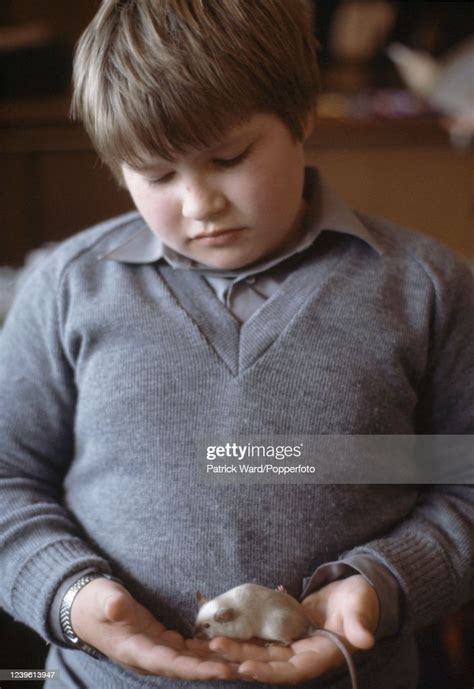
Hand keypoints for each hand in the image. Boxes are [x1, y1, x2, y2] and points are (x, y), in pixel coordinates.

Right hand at [70, 577, 235, 679]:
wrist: (86, 609)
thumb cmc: (94, 602)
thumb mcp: (101, 598)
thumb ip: (110, 603)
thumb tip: (116, 606)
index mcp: (135, 650)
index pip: (170, 664)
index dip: (197, 668)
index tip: (222, 670)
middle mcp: (149, 656)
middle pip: (186, 667)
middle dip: (214, 668)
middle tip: (244, 668)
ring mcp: (156, 650)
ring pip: (190, 660)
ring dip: (214, 661)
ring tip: (243, 660)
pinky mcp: (162, 641)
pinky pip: (188, 649)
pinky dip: (206, 649)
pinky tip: (227, 646)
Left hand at [209, 574, 379, 683]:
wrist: (355, 591)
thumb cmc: (361, 602)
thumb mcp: (361, 610)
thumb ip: (359, 625)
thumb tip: (365, 639)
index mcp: (322, 656)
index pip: (292, 671)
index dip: (269, 672)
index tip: (246, 668)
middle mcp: (304, 654)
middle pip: (270, 662)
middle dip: (243, 657)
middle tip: (216, 648)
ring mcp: (294, 642)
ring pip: (262, 649)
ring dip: (239, 647)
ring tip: (213, 641)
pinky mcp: (286, 629)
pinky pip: (264, 634)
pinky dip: (246, 633)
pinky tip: (226, 628)